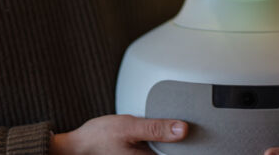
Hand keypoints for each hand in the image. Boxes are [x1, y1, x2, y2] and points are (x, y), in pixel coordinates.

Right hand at [49, 114, 187, 154]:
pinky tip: (164, 131)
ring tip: (177, 129)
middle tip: (189, 130)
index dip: (191, 147)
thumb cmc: (99, 137)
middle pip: (172, 153)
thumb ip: (157, 128)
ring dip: (171, 142)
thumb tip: (183, 129)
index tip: (200, 138)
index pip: (178, 154)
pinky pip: (156, 150)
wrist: (78, 145)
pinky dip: (161, 142)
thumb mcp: (129, 127)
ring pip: (164, 152)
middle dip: (181, 143)